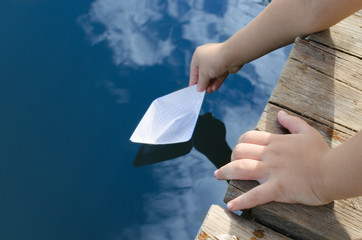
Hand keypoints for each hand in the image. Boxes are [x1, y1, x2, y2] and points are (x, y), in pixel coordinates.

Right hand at [189, 43, 241, 92]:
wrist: (232, 56)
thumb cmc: (214, 61)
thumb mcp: (204, 74)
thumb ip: (201, 82)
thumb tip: (199, 90)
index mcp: (198, 55)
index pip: (194, 69)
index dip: (193, 80)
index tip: (192, 89)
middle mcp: (207, 56)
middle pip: (203, 72)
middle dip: (203, 83)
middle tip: (202, 92)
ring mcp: (217, 60)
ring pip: (212, 75)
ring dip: (210, 84)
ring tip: (208, 91)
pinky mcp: (225, 65)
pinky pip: (219, 75)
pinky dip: (217, 82)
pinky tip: (214, 89)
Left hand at [214, 110, 331, 209]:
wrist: (332, 171)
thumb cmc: (320, 152)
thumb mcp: (307, 131)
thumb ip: (291, 121)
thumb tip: (280, 113)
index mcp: (275, 141)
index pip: (248, 137)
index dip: (239, 143)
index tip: (238, 150)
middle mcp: (269, 155)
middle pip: (240, 151)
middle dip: (231, 157)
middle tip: (230, 164)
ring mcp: (271, 171)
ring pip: (241, 169)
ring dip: (226, 172)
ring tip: (217, 175)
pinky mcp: (277, 189)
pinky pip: (255, 195)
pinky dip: (241, 201)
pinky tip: (231, 205)